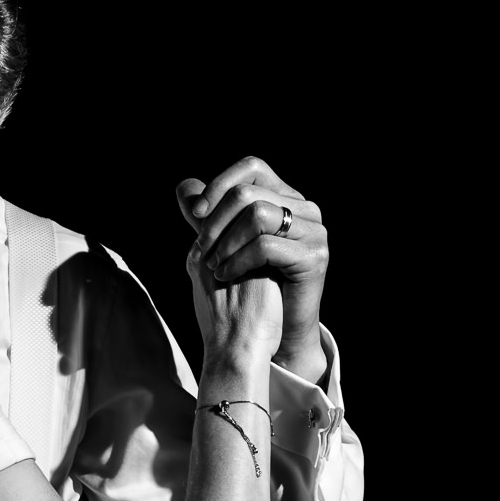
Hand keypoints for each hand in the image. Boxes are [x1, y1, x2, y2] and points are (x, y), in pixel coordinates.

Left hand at [176, 156, 328, 381]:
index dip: (219, 185)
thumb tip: (185, 187)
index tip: (196, 215)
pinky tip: (226, 275)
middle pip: (248, 192)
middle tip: (202, 249)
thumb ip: (207, 215)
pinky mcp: (314, 257)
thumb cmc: (245, 286)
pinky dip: (238, 260)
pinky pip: (266, 245)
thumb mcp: (222, 244)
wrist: (268, 332)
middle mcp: (304, 209)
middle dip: (215, 221)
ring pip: (257, 214)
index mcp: (284, 199)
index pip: (251, 168)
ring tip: (215, 265)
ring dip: (225, 242)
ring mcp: (314, 232)